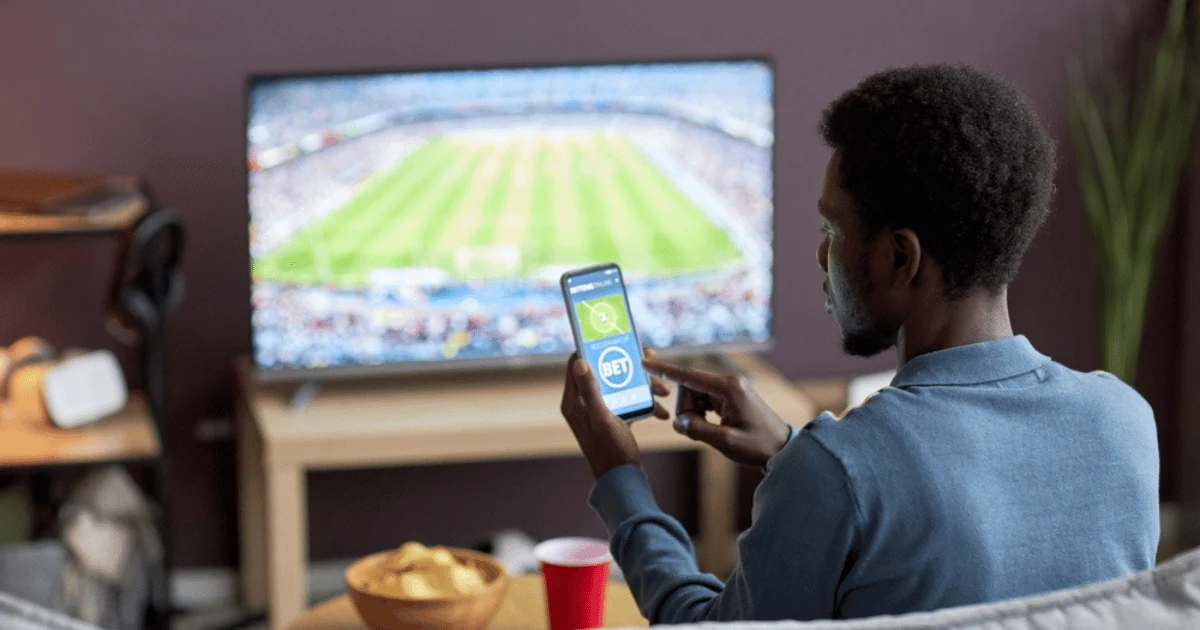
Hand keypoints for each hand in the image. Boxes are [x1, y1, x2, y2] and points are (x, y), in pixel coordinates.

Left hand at [559, 349, 671, 478]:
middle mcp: (584, 404)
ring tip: (663, 390)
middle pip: (604, 372)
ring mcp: (599, 411)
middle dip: (628, 367)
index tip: (613, 339)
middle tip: (649, 361)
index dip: (593, 349)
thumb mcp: (602, 418)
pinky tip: (662, 410)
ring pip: (620, 386)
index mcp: (574, 402)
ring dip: (642, 386)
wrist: (623, 481)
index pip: (577, 364)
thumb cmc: (610, 451)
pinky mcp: (613, 419)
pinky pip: (629, 401)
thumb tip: (580, 361)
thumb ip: (592, 390)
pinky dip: (645, 403)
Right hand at [642, 358, 790, 467]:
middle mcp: (729, 382)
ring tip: (710, 431)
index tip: (645, 363)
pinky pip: (704, 400)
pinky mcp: (730, 397)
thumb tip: (677, 422)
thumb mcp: (726, 442)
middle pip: (689, 387)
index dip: (665, 370)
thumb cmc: (758, 445)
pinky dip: (701, 414)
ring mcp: (730, 389)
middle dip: (686, 409)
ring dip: (694, 414)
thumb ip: (698, 430)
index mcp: (729, 387)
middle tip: (697, 430)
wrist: (782, 449)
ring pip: (695, 395)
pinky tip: (712, 426)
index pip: (689, 375)